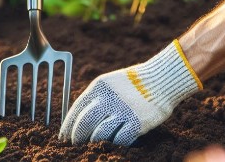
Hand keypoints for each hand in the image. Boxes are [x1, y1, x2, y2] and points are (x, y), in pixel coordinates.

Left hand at [59, 40, 201, 145]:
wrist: (162, 80)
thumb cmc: (134, 83)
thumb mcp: (110, 83)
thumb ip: (95, 98)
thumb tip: (77, 120)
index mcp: (99, 86)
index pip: (77, 108)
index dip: (68, 125)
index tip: (63, 136)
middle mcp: (109, 98)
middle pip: (85, 123)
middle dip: (77, 137)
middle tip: (75, 145)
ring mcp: (124, 111)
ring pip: (99, 134)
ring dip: (94, 142)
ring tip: (93, 145)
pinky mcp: (138, 123)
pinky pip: (119, 140)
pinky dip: (114, 144)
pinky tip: (113, 144)